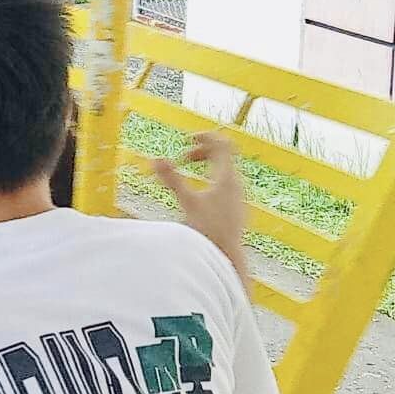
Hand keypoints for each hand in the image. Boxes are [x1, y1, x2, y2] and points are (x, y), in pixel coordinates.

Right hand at [152, 133, 245, 266]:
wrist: (226, 256)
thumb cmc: (208, 230)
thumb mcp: (187, 202)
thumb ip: (172, 179)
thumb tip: (155, 159)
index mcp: (226, 178)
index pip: (223, 145)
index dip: (206, 137)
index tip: (188, 138)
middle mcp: (236, 183)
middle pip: (224, 154)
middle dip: (202, 151)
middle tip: (183, 158)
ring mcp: (239, 194)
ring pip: (225, 168)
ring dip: (206, 164)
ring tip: (188, 171)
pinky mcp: (236, 205)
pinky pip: (226, 180)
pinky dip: (211, 176)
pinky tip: (199, 190)